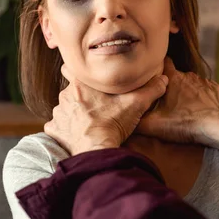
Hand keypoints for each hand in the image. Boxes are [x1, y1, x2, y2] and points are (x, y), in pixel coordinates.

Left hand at [44, 65, 167, 155]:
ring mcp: (58, 114)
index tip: (88, 79)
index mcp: (81, 84)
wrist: (96, 150)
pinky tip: (79, 135)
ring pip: (66, 109)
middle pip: (72, 91)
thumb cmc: (113, 123)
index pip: (71, 68)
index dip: (80, 73)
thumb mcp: (137, 103)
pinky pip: (59, 127)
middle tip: (98, 105)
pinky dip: (67, 130)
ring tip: (90, 122)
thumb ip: (151, 89)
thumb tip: (163, 79)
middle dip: (82, 97)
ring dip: (74, 114)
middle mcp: (65, 96)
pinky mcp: (55, 130)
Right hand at [137, 58, 218, 143]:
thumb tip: (124, 116)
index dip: (158, 66)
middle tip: (168, 100)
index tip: (154, 73)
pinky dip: (204, 98)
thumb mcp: (152, 124)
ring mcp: (205, 82)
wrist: (214, 128)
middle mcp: (189, 75)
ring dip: (188, 92)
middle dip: (173, 85)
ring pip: (192, 84)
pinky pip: (207, 91)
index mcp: (173, 78)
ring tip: (186, 107)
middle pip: (177, 76)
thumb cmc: (182, 124)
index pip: (163, 62)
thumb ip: (135, 118)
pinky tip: (201, 109)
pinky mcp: (217, 90)